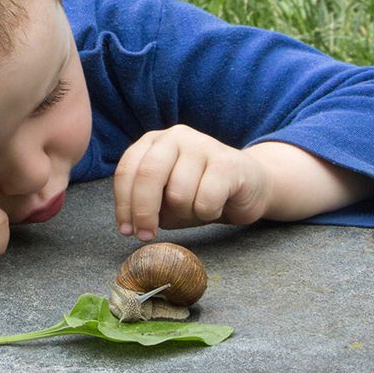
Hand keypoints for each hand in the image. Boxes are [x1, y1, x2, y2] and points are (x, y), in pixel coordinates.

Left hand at [113, 125, 270, 238]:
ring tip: (198, 208)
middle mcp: (175, 136)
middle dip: (143, 212)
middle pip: (148, 176)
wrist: (250, 186)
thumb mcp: (165, 199)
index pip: (127, 170)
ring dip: (186, 213)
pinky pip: (205, 201)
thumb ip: (147, 204)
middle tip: (147, 236)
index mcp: (153, 142)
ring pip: (178, 194)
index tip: (126, 231)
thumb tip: (132, 226)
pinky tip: (217, 205)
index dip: (123, 204)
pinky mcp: (228, 161)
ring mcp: (202, 144)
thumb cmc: (200, 193)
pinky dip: (208, 213)